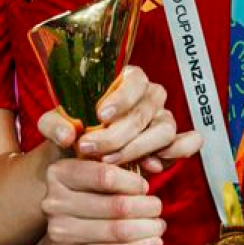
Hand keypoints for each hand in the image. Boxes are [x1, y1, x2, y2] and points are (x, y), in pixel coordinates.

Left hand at [35, 64, 198, 173]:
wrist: (83, 158)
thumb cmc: (73, 131)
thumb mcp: (54, 125)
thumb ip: (54, 125)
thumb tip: (68, 135)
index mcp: (128, 80)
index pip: (135, 80)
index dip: (121, 98)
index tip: (101, 116)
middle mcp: (150, 97)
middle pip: (143, 112)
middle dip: (116, 135)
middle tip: (90, 148)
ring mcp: (165, 119)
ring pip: (163, 130)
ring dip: (137, 148)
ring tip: (110, 161)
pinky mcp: (174, 142)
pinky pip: (189, 142)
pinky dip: (177, 151)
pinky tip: (152, 164)